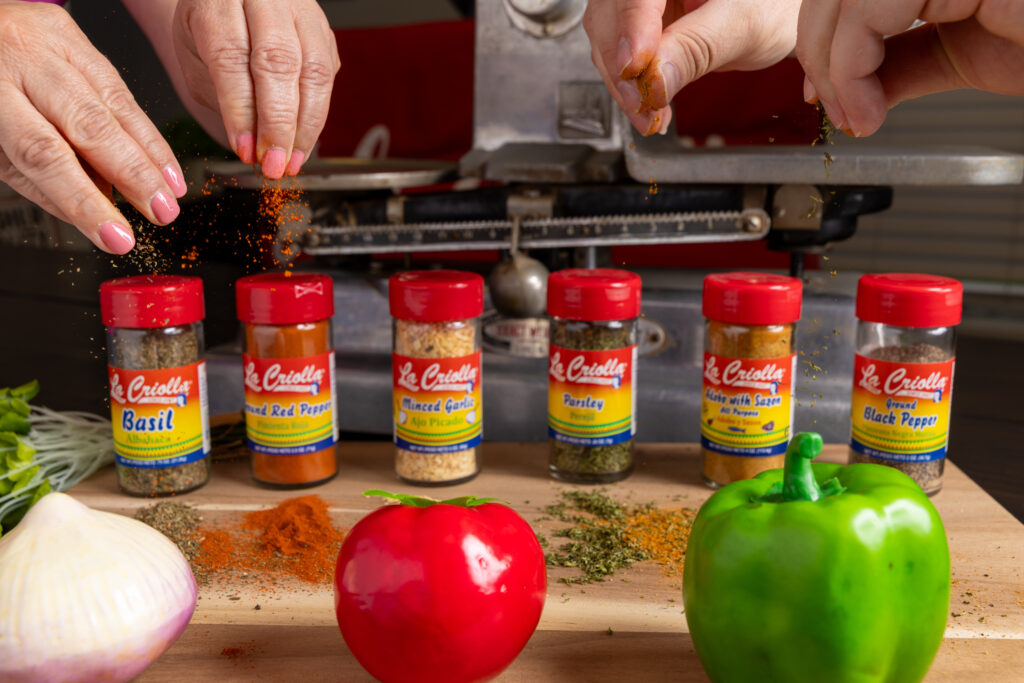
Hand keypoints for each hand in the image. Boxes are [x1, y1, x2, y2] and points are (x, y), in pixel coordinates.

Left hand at [0, 2, 184, 253]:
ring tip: (171, 193)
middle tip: (161, 212)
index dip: (85, 201)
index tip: (115, 236)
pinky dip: (147, 132)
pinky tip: (165, 162)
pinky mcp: (74, 37)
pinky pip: (121, 89)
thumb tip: (96, 209)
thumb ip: (39, 179)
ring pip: (114, 104)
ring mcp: (50, 43)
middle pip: (89, 124)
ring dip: (150, 156)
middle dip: (133, 175)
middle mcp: (21, 60)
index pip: (44, 155)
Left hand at [173, 0, 339, 178]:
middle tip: (274, 163)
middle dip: (278, 124)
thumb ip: (222, 99)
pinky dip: (317, 115)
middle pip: (279, 61)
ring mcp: (301, 10)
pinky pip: (328, 75)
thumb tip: (251, 145)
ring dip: (306, 126)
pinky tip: (303, 139)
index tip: (245, 149)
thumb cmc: (211, 30)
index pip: (231, 57)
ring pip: (314, 70)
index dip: (240, 110)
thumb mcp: (196, 59)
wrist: (235, 2)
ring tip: (292, 160)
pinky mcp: (324, 30)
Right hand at [583, 0, 800, 135]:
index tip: (634, 67)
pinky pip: (620, 45)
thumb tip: (654, 80)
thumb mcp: (742, 26)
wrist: (785, 12)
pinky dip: (631, 79)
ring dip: (622, 79)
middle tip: (641, 105)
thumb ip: (695, 49)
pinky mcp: (642, 14)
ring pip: (608, 31)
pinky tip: (649, 102)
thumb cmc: (779, 4)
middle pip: (612, 12)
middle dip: (621, 65)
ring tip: (648, 112)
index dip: (631, 27)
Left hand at [797, 0, 1023, 136]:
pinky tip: (868, 106)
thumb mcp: (963, 52)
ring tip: (856, 113)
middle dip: (818, 48)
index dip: (821, 30)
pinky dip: (852, 65)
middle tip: (836, 107)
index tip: (821, 88)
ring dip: (833, 63)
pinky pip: (872, 6)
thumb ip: (901, 60)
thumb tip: (846, 86)